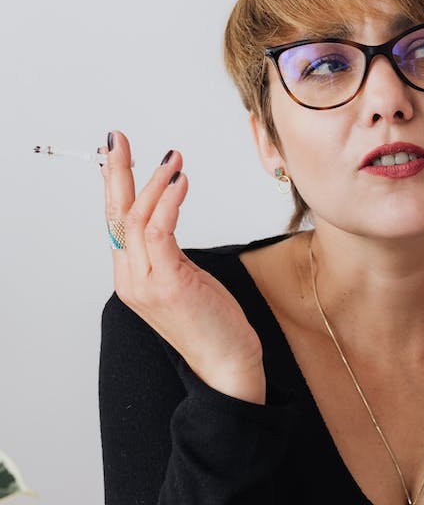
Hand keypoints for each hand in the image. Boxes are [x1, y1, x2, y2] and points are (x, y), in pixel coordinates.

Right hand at [102, 131, 265, 403]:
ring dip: (153, 182)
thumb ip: (168, 256)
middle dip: (115, 172)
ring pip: (136, 219)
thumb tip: (166, 219)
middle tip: (117, 138)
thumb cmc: (214, 326)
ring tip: (171, 158)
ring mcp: (147, 284)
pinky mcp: (170, 283)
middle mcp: (131, 281)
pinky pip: (161, 230)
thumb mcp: (185, 283)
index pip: (115, 224)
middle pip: (116, 215)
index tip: (118, 155)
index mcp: (131, 280)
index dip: (114, 186)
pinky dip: (169, 200)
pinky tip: (181, 181)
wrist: (228, 366)